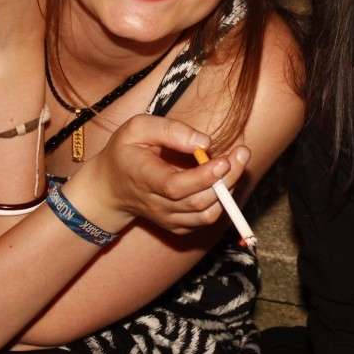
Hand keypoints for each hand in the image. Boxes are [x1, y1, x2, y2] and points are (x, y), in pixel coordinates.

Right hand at [74, 114, 250, 234]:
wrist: (111, 188)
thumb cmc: (126, 151)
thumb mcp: (138, 128)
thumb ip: (170, 130)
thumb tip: (205, 143)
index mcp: (143, 177)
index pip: (175, 186)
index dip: (203, 177)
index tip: (224, 160)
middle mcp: (155, 204)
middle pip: (198, 201)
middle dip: (227, 178)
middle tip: (242, 153)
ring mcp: (167, 219)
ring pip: (207, 214)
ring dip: (229, 189)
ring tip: (237, 162)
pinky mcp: (177, 226)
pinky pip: (206, 219)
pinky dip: (222, 201)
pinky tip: (224, 178)